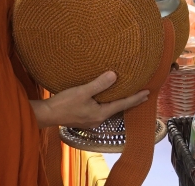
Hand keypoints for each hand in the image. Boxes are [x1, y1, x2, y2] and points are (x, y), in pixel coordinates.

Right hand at [31, 71, 148, 128]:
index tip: (148, 93)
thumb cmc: (64, 104)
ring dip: (120, 101)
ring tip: (128, 94)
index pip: (123, 104)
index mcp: (101, 113)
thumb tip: (115, 75)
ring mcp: (91, 119)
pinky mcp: (84, 117)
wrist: (46, 115)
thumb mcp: (82, 91)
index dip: (136, 98)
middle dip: (131, 101)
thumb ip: (99, 84)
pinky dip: (109, 102)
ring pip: (110, 109)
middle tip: (143, 94)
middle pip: (119, 108)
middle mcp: (98, 119)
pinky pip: (102, 109)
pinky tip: (107, 98)